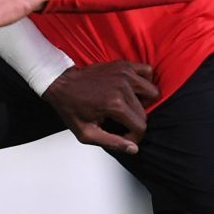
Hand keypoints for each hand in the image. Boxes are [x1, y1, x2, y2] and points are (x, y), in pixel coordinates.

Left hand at [43, 61, 157, 155]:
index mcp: (114, 104)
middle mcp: (122, 86)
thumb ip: (111, 142)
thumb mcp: (86, 133)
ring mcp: (124, 73)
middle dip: (137, 123)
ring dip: (145, 102)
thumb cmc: (70, 107)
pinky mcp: (123, 65)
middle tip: (123, 124)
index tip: (125, 137)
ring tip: (130, 107)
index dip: (134, 137)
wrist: (61, 83)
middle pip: (145, 112)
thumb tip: (133, 148)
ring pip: (152, 92)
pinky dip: (146, 81)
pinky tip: (134, 90)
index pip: (140, 126)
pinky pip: (148, 71)